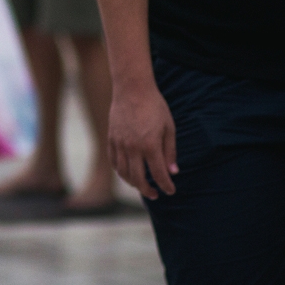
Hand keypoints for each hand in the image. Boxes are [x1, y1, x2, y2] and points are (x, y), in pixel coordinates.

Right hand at [108, 79, 177, 199]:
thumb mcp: (169, 128)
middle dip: (148, 190)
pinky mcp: (111, 139)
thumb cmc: (155, 106)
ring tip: (141, 185)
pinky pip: (114, 161)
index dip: (166, 186)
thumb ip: (170, 151)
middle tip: (156, 195)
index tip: (171, 191)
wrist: (132, 89)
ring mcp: (119, 144)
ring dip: (133, 183)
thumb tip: (173, 172)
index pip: (159, 174)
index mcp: (150, 145)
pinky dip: (120, 171)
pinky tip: (128, 173)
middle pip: (139, 178)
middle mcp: (133, 148)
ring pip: (123, 172)